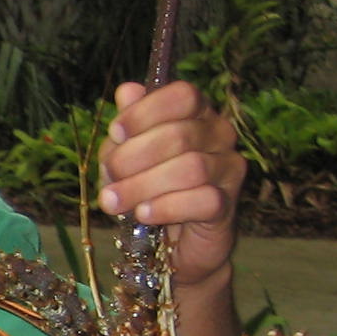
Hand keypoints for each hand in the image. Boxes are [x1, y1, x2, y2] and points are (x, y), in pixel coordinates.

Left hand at [97, 79, 242, 293]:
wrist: (170, 243)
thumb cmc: (147, 188)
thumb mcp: (126, 156)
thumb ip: (127, 127)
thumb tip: (127, 92)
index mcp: (197, 113)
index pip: (183, 95)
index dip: (146, 111)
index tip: (116, 132)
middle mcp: (219, 134)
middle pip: (180, 134)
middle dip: (134, 157)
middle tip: (109, 177)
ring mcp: (228, 168)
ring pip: (190, 168)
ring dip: (142, 185)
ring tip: (115, 202)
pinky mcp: (227, 204)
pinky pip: (202, 200)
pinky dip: (166, 207)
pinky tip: (143, 213)